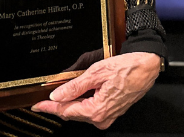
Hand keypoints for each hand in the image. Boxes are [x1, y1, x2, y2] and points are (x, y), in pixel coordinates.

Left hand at [32, 52, 160, 129]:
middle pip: (73, 113)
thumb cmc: (127, 68)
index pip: (66, 111)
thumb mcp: (96, 73)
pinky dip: (82, 101)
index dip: (49, 107)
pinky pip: (91, 109)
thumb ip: (74, 86)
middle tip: (44, 99)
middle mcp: (102, 118)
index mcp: (97, 111)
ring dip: (71, 103)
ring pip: (82, 111)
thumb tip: (57, 95)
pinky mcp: (111, 111)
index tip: (37, 106)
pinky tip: (77, 92)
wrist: (146, 66)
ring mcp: (108, 116)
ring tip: (61, 92)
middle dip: (58, 105)